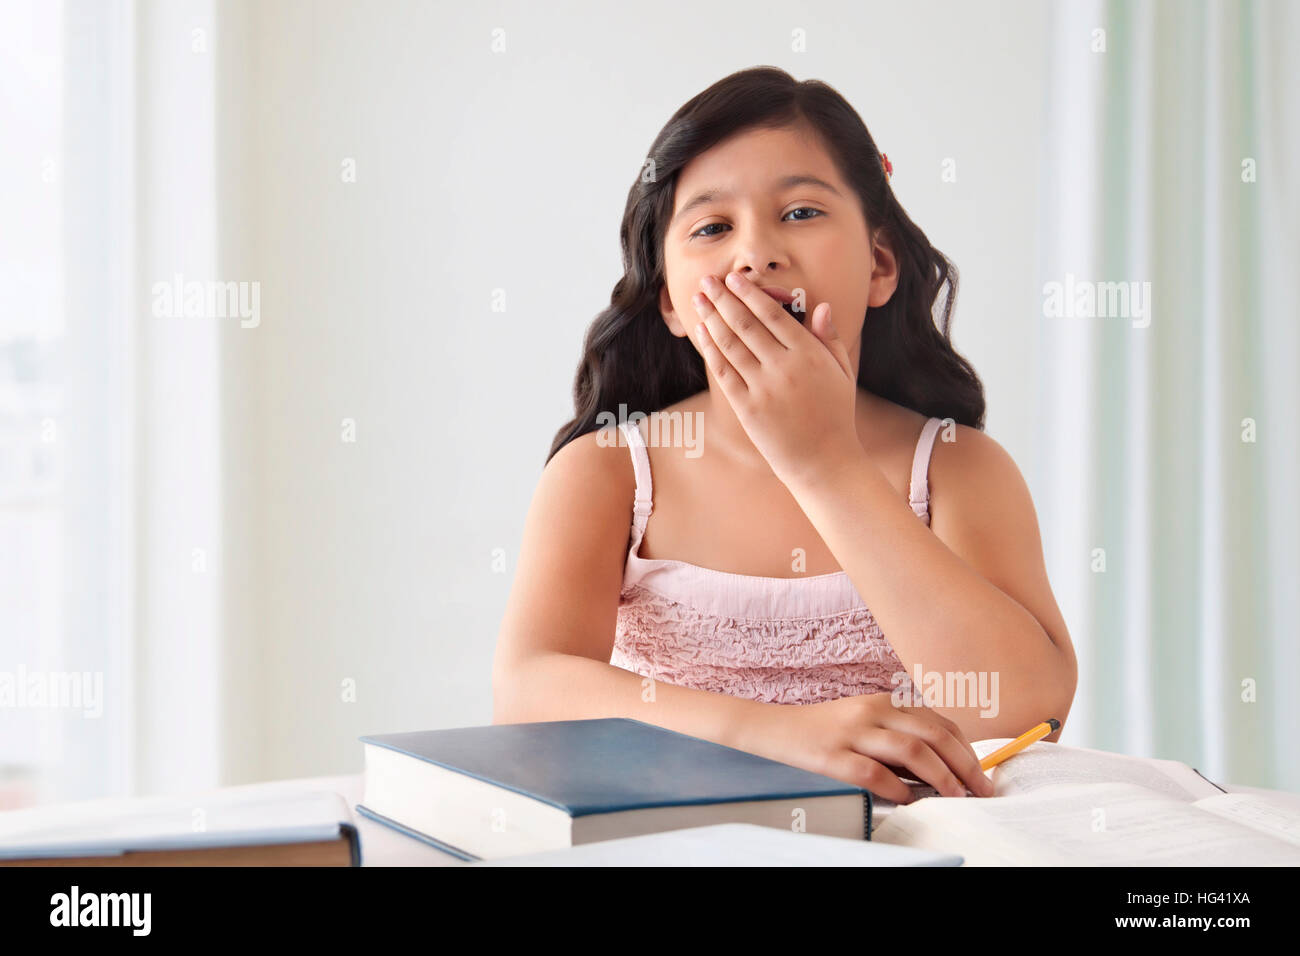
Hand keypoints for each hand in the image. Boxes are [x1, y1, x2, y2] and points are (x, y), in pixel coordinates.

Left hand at [690, 271, 859, 486]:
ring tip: (698, 299)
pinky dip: (711, 349)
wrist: (824, 461)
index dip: (750, 294)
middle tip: (707, 280)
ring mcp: (764, 388)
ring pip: (731, 344)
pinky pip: (724, 372)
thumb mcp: (842, 373)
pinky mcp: (748, 408)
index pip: (773, 314)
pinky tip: (702, 332)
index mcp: (809, 354)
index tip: (734, 279)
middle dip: (723, 298)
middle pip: (746, 323)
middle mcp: (784, 367)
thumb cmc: (835, 415)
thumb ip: (830, 338)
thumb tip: (822, 305)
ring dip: (711, 317)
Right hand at [747, 692, 995, 802]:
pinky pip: (874, 772)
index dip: (966, 749)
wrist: (774, 728)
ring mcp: (852, 732)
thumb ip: (898, 737)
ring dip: (941, 776)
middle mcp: (872, 711)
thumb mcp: (865, 723)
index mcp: (884, 701)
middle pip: (932, 734)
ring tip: (956, 797)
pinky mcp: (833, 756)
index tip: (981, 774)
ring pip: (911, 749)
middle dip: (964, 764)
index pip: (939, 722)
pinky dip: (899, 788)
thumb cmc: (824, 731)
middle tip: (981, 790)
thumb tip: (942, 771)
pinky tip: (910, 800)